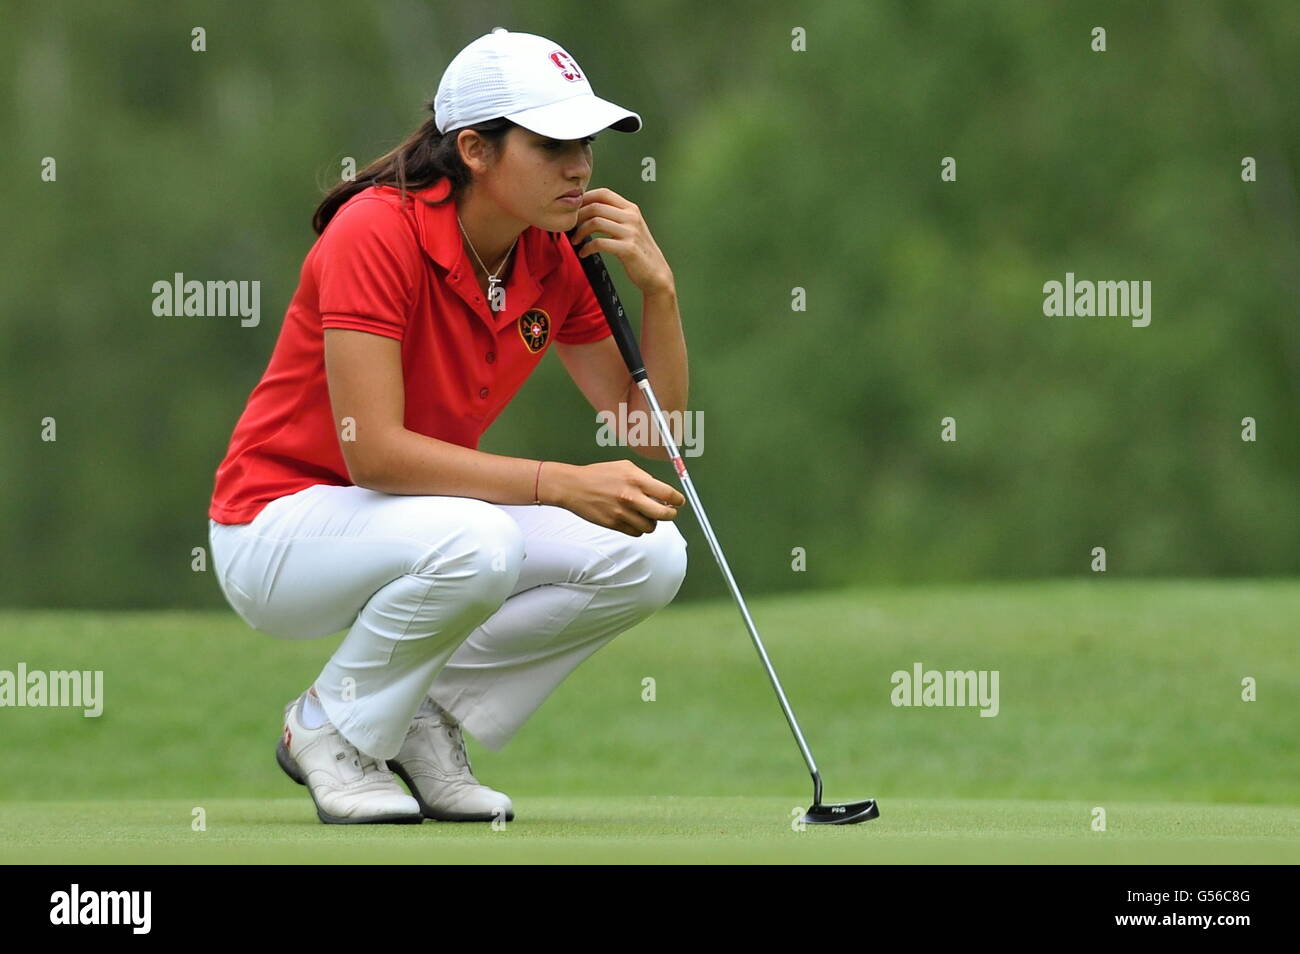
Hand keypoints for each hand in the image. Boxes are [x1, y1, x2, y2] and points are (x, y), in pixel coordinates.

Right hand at [547, 460, 684, 536]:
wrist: (573, 487)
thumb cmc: (598, 475)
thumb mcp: (624, 467)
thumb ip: (644, 478)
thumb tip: (660, 490)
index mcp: (636, 480)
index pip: (668, 494)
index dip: (678, 500)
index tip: (679, 502)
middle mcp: (632, 497)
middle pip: (664, 515)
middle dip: (670, 514)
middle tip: (669, 512)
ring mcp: (623, 513)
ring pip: (650, 527)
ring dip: (651, 523)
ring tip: (646, 515)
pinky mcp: (614, 524)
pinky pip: (635, 533)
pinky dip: (638, 529)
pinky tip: (633, 520)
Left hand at [568, 187, 673, 295]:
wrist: (655, 272)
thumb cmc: (638, 251)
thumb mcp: (630, 227)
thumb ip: (615, 216)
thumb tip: (588, 209)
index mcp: (631, 209)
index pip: (604, 193)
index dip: (585, 198)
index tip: (574, 209)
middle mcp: (631, 217)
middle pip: (596, 206)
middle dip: (577, 216)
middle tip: (570, 227)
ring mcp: (631, 232)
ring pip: (595, 222)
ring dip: (580, 232)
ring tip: (575, 241)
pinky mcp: (628, 248)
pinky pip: (600, 243)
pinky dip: (587, 248)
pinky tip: (583, 253)